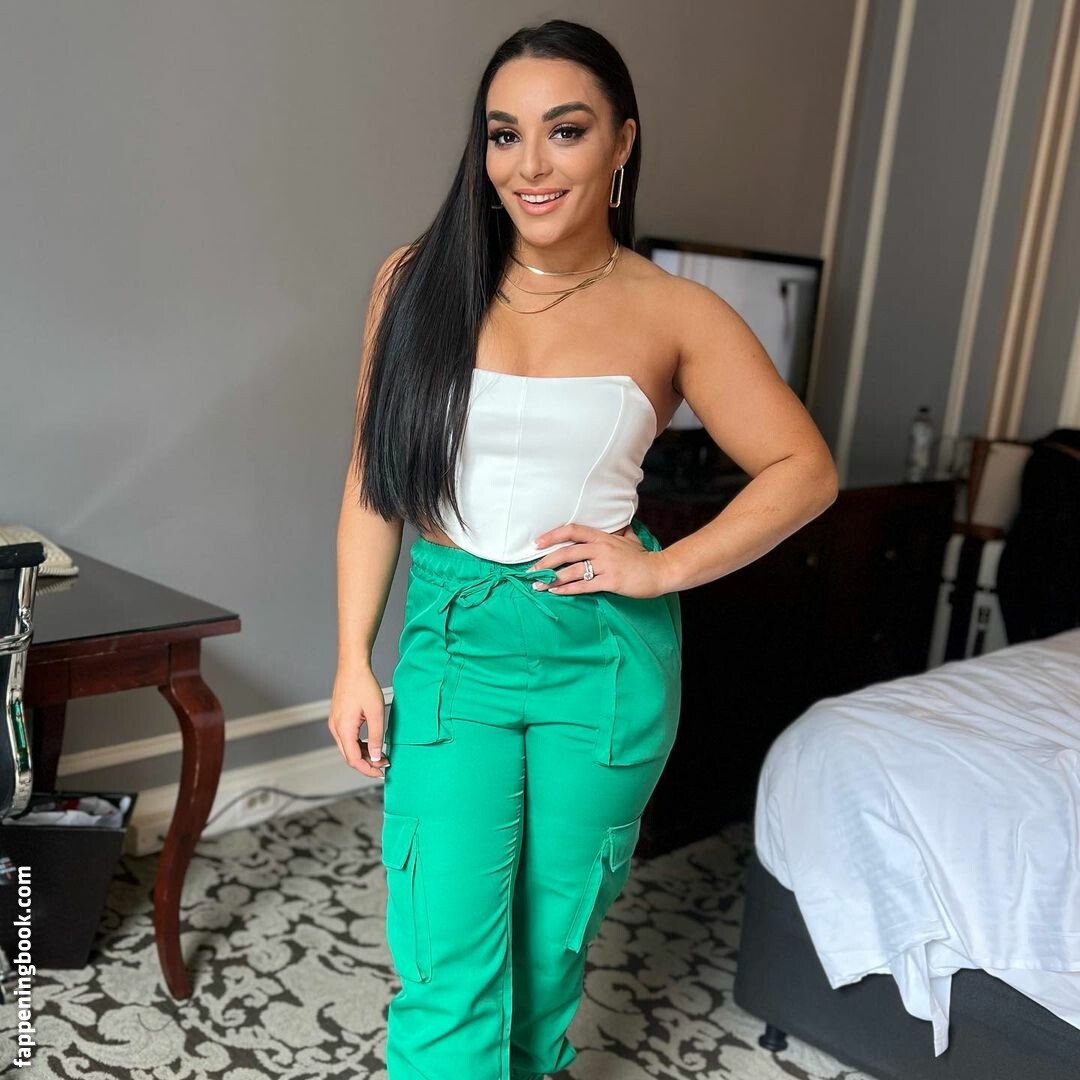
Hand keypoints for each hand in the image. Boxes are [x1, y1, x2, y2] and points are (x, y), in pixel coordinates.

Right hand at [328, 665, 390, 778]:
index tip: (382, 772)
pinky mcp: (338, 718)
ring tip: (380, 754)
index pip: (353, 760)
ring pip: (347, 748)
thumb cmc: (363, 685)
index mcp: (343, 729)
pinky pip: (347, 738)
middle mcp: (336, 728)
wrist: (352, 666)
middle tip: (384, 764)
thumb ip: (376, 737)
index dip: (368, 769)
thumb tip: (377, 756)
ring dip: (363, 754)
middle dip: (367, 763)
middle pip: (349, 756)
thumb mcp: (376, 712)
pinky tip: (371, 743)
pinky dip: (359, 744)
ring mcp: (335, 723)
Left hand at [528, 522, 670, 597]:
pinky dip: (567, 589)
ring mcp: (606, 564)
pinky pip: (584, 585)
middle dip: (545, 562)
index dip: (552, 536)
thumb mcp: (628, 539)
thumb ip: (616, 532)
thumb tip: (614, 524)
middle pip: (566, 552)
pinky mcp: (611, 581)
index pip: (572, 530)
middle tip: (530, 571)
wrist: (660, 570)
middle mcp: (601, 548)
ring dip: (552, 579)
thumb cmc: (643, 557)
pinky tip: (556, 593)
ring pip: (572, 570)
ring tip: (538, 586)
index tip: (537, 543)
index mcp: (603, 536)